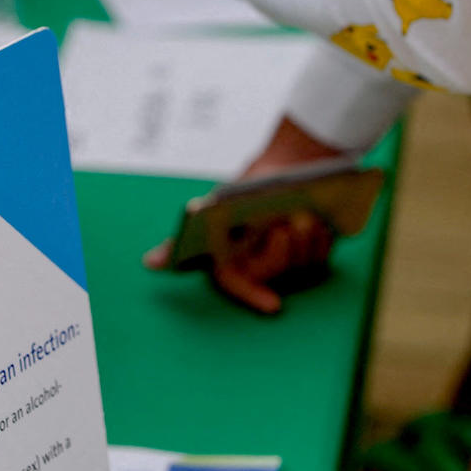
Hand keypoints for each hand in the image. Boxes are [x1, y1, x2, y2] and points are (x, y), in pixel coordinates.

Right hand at [145, 118, 343, 312]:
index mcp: (232, 257)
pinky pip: (322, 254)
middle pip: (275, 270)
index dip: (252, 296)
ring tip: (304, 214)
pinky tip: (321, 219)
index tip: (274, 305)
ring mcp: (290, 258)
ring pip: (301, 263)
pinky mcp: (314, 250)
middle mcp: (261, 264)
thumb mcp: (212, 211)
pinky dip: (321, 238)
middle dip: (282, 251)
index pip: (236, 285)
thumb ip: (179, 244)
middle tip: (286, 224)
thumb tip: (149, 263)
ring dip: (304, 241)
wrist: (285, 165)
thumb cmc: (245, 191)